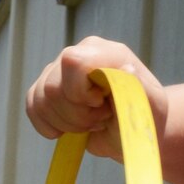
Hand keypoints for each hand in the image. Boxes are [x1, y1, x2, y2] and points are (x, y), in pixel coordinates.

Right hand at [25, 36, 166, 160]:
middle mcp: (80, 53)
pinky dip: (48, 126)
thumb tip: (128, 68)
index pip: (73, 62)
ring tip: (91, 123)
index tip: (101, 106)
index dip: (80, 93)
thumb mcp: (151, 107)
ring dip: (66, 123)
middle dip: (77, 116)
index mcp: (105, 52)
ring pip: (41, 99)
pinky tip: (68, 129)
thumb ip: (140, 88)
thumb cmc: (145, 117)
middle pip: (54, 87)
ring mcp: (60, 69)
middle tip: (102, 120)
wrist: (132, 131)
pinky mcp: (46, 88)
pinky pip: (32, 106)